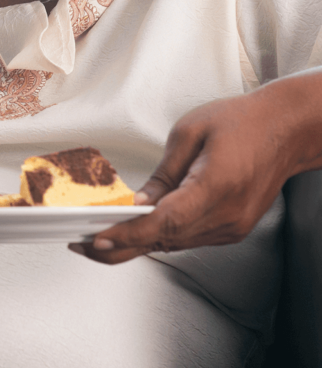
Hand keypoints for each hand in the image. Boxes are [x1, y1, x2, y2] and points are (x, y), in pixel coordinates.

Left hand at [72, 88, 303, 264]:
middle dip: (120, 245)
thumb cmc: (242, 122)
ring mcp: (232, 227)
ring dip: (136, 244)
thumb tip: (137, 202)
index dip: (128, 234)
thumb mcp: (190, 133)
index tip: (99, 240)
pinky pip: (187, 238)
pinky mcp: (232, 229)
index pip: (164, 222)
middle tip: (81, 245)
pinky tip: (134, 232)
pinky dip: (159, 237)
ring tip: (98, 239)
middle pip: (165, 240)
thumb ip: (162, 173)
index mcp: (216, 187)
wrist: (286, 129)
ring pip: (174, 243)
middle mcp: (227, 215)